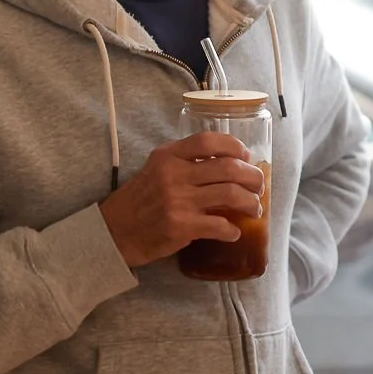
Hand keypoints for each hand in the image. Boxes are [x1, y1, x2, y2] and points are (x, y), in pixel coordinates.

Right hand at [99, 132, 264, 267]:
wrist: (114, 232)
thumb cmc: (141, 200)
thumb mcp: (156, 169)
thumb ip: (185, 161)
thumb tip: (230, 162)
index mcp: (168, 156)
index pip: (209, 141)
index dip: (235, 146)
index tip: (246, 156)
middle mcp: (173, 175)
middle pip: (229, 168)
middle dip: (253, 177)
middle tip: (259, 186)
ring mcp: (178, 201)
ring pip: (231, 195)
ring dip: (251, 203)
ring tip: (254, 208)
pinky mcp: (181, 226)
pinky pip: (220, 225)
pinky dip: (233, 230)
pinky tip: (233, 232)